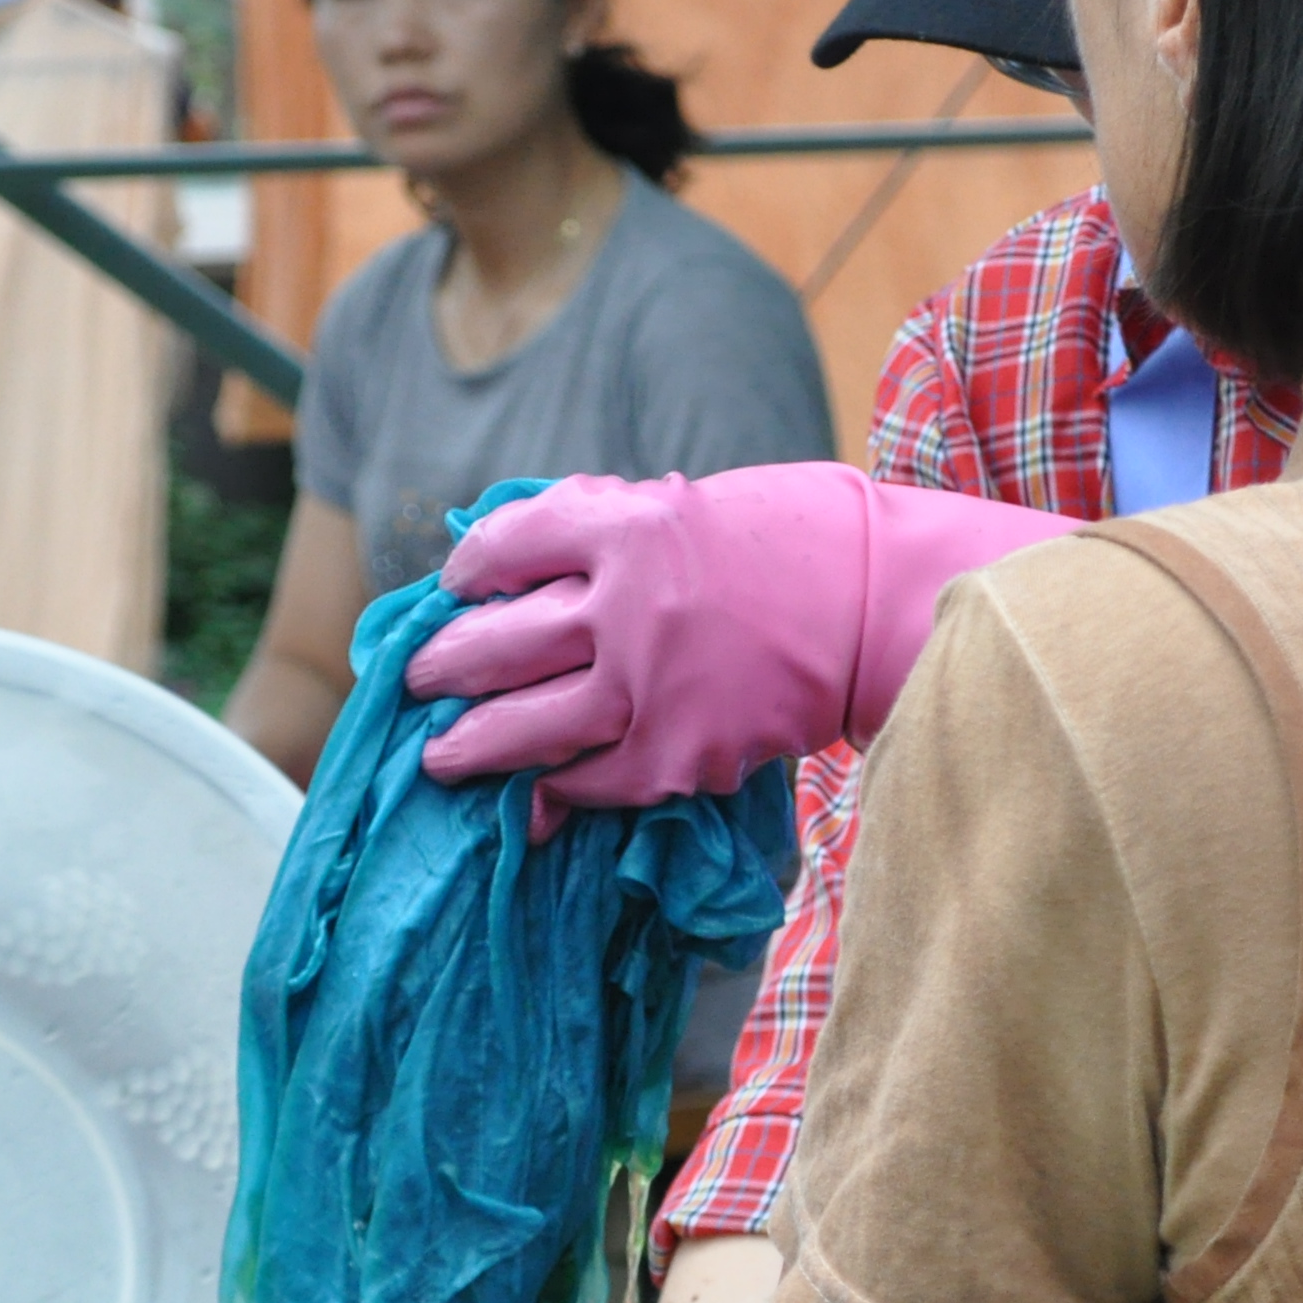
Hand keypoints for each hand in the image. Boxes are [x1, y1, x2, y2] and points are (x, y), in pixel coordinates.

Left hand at [401, 466, 1081, 809]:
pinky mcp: (681, 751)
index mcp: (627, 525)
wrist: (885, 602)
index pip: (507, 546)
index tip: (452, 588)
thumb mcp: (693, 503)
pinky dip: (554, 793)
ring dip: (470, 746)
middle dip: (443, 667)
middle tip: (417, 681)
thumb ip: (609, 526)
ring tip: (438, 758)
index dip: (467, 571)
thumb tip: (519, 551)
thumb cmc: (799, 540)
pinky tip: (527, 800)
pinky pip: (592, 780)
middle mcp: (625, 605)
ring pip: (525, 725)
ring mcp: (650, 684)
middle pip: (496, 643)